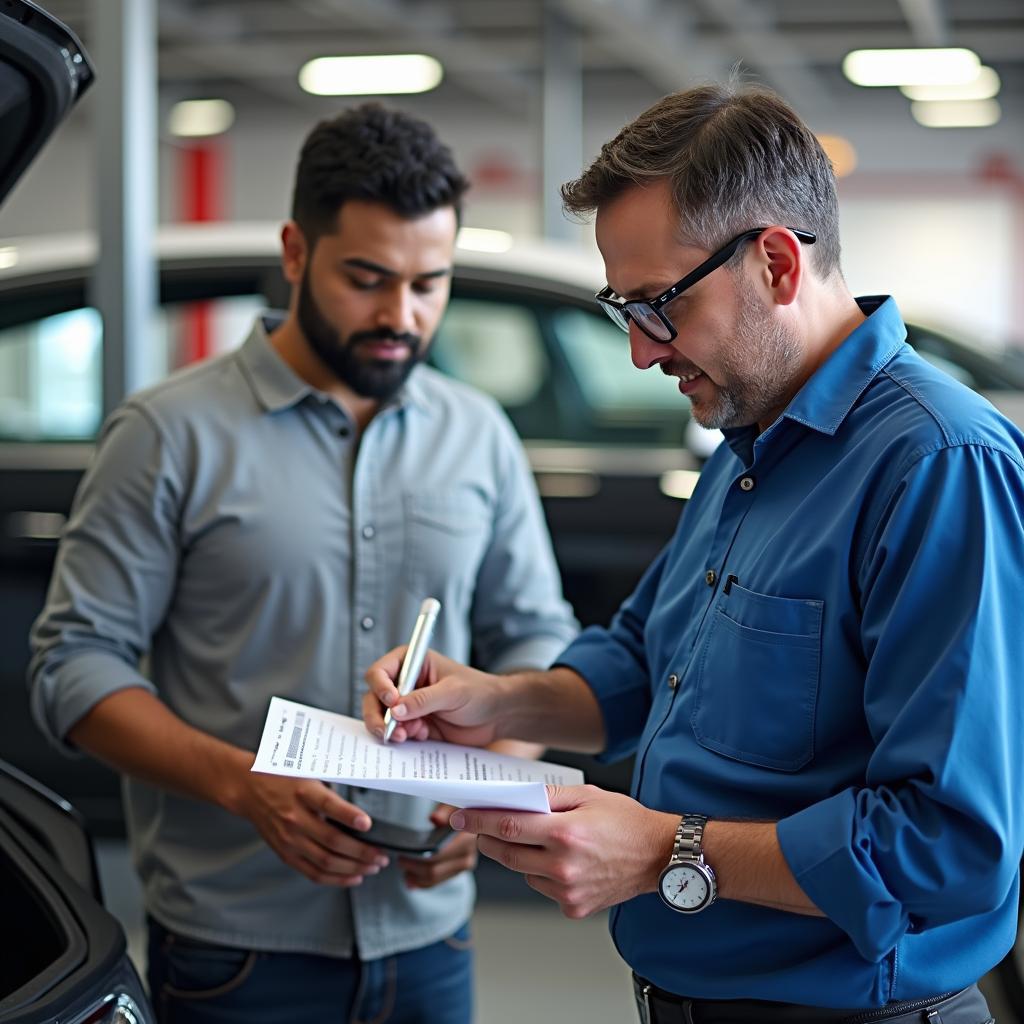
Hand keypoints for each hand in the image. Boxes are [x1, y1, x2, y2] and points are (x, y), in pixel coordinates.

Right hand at [235, 770, 389, 885]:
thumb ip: (331, 788)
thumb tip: (364, 802)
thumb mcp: (308, 772)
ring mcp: (289, 839)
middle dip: (362, 852)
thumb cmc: (284, 777)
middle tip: (382, 856)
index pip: (328, 805)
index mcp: (303, 792)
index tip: (368, 823)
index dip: (349, 816)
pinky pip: (313, 872)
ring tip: (373, 867)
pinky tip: (354, 877)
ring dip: (353, 868)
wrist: (249, 788)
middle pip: (332, 841)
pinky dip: (335, 878)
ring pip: (325, 861)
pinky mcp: (285, 853)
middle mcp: (295, 817)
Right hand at [363, 646, 503, 746]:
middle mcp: (406, 683)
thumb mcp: (453, 691)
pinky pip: (397, 733)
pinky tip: (422, 735)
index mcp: (413, 662)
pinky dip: (404, 737)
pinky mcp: (415, 724)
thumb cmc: (480, 692)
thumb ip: (424, 699)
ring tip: (407, 735)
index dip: (380, 686)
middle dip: (378, 715)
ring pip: (382, 718)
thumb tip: (396, 709)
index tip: (392, 701)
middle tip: (388, 730)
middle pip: (374, 697)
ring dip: (390, 729)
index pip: (381, 671)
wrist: (497, 715)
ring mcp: (409, 705)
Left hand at [397, 804, 477, 888]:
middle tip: (400, 859)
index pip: (439, 855)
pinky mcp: (458, 870)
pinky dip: (423, 882)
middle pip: (434, 870)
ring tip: (404, 868)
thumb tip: (435, 819)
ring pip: (435, 879)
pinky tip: (411, 879)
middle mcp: (468, 854)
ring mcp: (464, 864)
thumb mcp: (452, 803)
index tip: (405, 853)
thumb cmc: (459, 809)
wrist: (474, 816)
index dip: (419, 857)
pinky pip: (438, 881)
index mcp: (467, 837)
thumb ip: (444, 811)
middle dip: (413, 867)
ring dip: (416, 877)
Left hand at [450, 785, 677, 917]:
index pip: (507, 827)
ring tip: (536, 840)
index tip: (459, 815)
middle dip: (488, 839)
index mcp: (566, 833)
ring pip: (523, 872)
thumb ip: (549, 797)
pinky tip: (559, 860)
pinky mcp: (573, 907)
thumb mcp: (588, 795)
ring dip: (519, 855)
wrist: (660, 856)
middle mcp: (564, 866)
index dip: (478, 821)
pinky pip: (542, 887)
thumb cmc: (627, 822)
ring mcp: (568, 891)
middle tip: (478, 827)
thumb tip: (515, 797)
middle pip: (507, 854)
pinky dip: (541, 873)